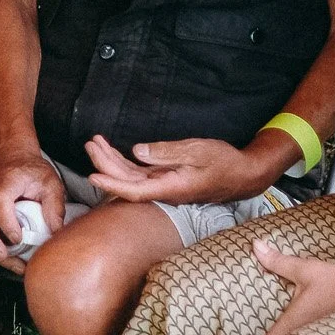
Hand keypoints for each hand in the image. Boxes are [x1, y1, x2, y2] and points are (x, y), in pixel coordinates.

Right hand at [0, 150, 67, 273]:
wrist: (13, 160)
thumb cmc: (31, 172)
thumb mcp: (50, 183)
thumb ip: (55, 206)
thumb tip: (55, 233)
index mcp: (5, 183)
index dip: (7, 223)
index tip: (19, 239)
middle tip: (12, 261)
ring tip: (14, 265)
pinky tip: (11, 258)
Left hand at [83, 134, 269, 205]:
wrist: (243, 174)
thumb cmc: (224, 162)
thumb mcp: (198, 151)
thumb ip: (166, 153)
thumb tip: (138, 151)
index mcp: (171, 187)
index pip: (134, 191)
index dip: (111, 185)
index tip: (93, 176)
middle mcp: (164, 190)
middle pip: (127, 182)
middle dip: (105, 163)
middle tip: (90, 143)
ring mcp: (165, 185)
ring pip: (131, 177)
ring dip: (112, 161)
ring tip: (96, 143)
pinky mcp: (167, 179)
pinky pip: (141, 174)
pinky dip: (126, 162)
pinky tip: (115, 152)